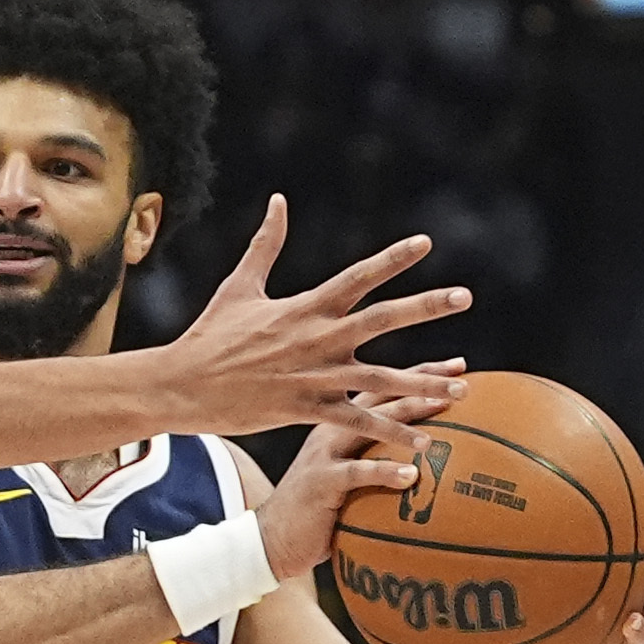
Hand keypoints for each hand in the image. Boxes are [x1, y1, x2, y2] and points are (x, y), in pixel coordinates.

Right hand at [160, 194, 469, 447]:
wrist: (180, 385)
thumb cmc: (208, 336)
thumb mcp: (239, 286)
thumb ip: (266, 244)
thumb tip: (279, 201)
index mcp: (304, 306)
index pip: (357, 277)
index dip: (392, 258)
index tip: (426, 243)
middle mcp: (316, 337)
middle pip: (382, 318)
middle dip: (426, 306)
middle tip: (463, 296)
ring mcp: (313, 375)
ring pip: (381, 376)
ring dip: (424, 381)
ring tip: (463, 384)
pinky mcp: (305, 409)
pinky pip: (358, 421)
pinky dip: (391, 431)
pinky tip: (422, 442)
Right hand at [254, 381, 458, 577]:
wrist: (271, 537)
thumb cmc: (317, 508)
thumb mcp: (347, 473)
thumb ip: (377, 459)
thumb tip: (426, 464)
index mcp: (339, 420)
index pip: (385, 387)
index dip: (421, 373)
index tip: (460, 365)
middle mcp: (332, 426)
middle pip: (383, 394)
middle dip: (424, 383)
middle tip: (463, 380)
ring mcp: (324, 452)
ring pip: (372, 423)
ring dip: (410, 413)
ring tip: (444, 409)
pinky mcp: (320, 480)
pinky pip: (357, 472)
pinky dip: (386, 472)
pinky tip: (413, 475)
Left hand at [502, 463, 643, 643]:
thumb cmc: (538, 630)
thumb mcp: (527, 592)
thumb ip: (516, 560)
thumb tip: (480, 519)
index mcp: (619, 571)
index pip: (643, 526)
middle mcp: (635, 591)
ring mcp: (636, 622)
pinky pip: (636, 642)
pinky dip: (637, 632)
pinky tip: (634, 622)